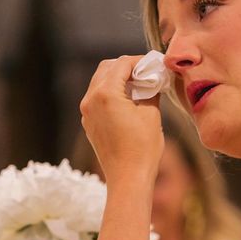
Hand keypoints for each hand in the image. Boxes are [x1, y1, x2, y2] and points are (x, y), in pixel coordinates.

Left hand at [80, 55, 164, 186]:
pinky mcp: (88, 122)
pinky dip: (111, 92)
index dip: (139, 60)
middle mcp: (91, 99)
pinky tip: (129, 99)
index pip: (122, 64)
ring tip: (139, 84)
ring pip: (100, 81)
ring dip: (118, 78)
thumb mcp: (151, 113)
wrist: (128, 178)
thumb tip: (152, 78)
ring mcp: (86, 112)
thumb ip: (150, 90)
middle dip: (127, 67)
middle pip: (107, 68)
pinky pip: (97, 97)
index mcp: (106, 94)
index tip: (153, 63)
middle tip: (146, 71)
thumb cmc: (143, 148)